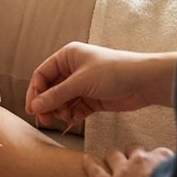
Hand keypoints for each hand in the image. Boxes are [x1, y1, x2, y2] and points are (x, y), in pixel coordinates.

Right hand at [26, 43, 173, 127]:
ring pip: (62, 101)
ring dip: (60, 111)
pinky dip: (72, 115)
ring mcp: (83, 85)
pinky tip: (74, 119)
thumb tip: (35, 106)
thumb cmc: (113, 72)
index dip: (35, 92)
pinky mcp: (93, 99)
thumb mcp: (80, 83)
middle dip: (47, 104)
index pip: (42, 74)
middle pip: (50, 89)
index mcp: (67, 57)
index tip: (32, 109)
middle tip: (45, 119)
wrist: (144, 82)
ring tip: (65, 118)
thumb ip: (56, 95)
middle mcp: (72, 69)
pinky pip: (75, 108)